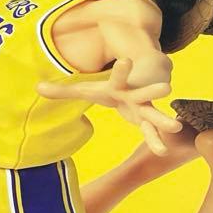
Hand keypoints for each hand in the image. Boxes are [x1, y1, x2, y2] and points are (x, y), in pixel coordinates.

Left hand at [37, 59, 181, 154]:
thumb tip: (36, 88)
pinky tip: (163, 151)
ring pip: (154, 115)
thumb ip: (63, 90)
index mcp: (119, 85)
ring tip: (176, 127)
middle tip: (167, 88)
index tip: (125, 60)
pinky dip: (157, 141)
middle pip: (144, 94)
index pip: (118, 77)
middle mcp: (134, 95)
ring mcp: (143, 109)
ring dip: (163, 121)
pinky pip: (152, 133)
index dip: (122, 70)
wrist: (137, 84)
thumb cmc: (108, 89)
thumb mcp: (85, 88)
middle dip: (154, 91)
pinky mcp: (146, 122)